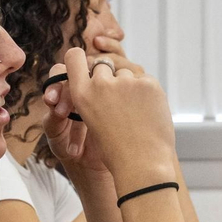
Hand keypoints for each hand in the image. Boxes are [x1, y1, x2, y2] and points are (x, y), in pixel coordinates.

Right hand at [43, 48, 174, 192]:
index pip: (74, 57)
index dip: (80, 59)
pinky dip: (147, 93)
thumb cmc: (116, 151)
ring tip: (135, 115)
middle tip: (119, 104)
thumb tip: (103, 81)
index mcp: (82, 95)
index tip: (87, 66)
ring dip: (130, 87)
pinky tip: (147, 113)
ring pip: (126, 74)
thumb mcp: (92, 123)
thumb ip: (93, 98)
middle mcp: (100, 84)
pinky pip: (145, 80)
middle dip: (110, 79)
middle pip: (103, 66)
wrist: (142, 164)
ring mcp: (125, 82)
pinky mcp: (147, 83)